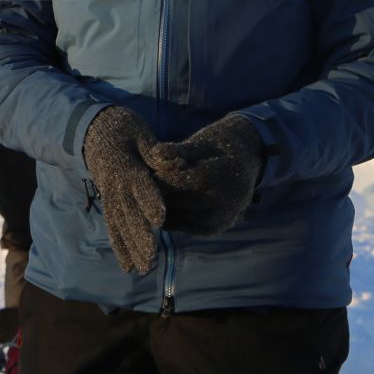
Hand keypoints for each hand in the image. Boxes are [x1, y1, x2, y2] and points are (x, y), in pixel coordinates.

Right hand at [82, 106, 164, 274]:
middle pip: (128, 214)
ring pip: (119, 225)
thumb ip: (156, 151)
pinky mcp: (108, 202)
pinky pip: (112, 227)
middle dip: (139, 237)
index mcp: (125, 166)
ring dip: (130, 249)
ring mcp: (109, 195)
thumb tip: (176, 161)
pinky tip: (128, 266)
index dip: (149, 202)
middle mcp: (115, 185)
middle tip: (151, 259)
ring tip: (142, 270)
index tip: (160, 220)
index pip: (139, 186)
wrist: (91, 129)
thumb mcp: (139, 132)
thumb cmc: (122, 129)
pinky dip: (120, 247)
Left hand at [145, 116, 263, 235]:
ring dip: (157, 206)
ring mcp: (223, 218)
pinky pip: (181, 225)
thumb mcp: (198, 144)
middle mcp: (228, 201)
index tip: (137, 173)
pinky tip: (151, 205)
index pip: (183, 180)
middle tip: (130, 186)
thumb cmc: (215, 147)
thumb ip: (176, 150)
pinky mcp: (214, 229)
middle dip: (154, 193)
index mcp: (225, 175)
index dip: (159, 177)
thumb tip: (155, 154)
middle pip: (178, 200)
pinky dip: (166, 215)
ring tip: (139, 194)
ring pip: (177, 215)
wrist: (243, 162)